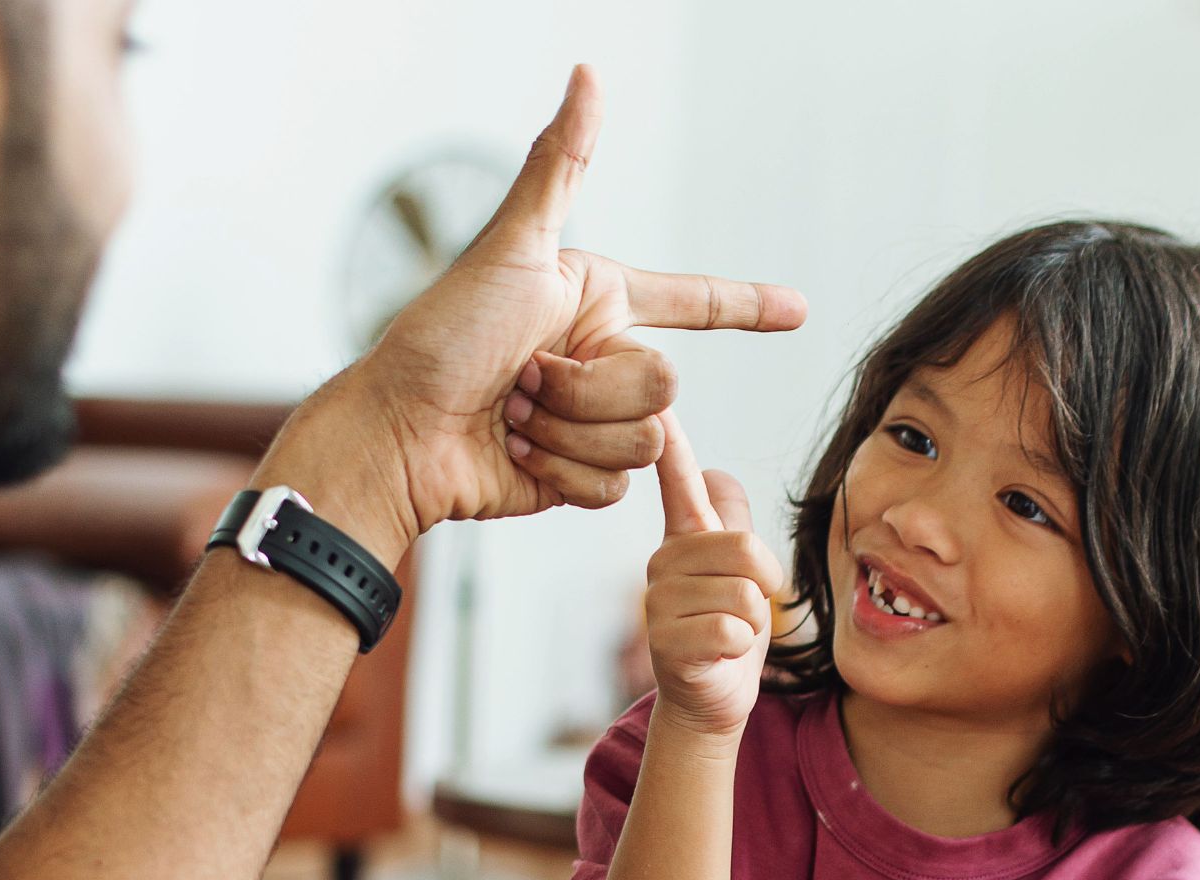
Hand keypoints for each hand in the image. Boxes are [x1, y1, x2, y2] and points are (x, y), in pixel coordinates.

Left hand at [319, 65, 804, 555]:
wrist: (402, 432)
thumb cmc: (443, 335)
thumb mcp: (510, 248)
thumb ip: (558, 167)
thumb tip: (587, 73)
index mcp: (596, 303)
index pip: (690, 301)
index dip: (745, 305)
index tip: (798, 310)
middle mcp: (600, 362)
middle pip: (663, 381)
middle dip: (588, 386)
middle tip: (523, 375)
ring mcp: (592, 423)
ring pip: (643, 439)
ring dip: (567, 429)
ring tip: (512, 412)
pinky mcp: (578, 476)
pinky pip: (614, 485)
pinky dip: (560, 470)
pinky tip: (515, 452)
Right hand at [645, 411, 782, 734]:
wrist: (710, 698)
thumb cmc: (727, 626)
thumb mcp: (738, 571)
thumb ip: (730, 523)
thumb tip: (716, 476)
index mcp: (684, 535)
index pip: (676, 476)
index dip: (671, 441)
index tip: (655, 403)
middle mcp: (663, 560)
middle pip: (746, 548)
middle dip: (764, 585)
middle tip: (742, 608)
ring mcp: (659, 601)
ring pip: (746, 593)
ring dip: (753, 621)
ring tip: (727, 632)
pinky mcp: (667, 641)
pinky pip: (733, 629)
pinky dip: (738, 647)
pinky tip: (716, 655)